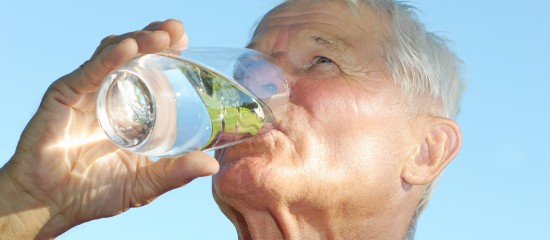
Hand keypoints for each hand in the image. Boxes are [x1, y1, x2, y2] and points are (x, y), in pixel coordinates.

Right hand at [0, 19, 218, 238]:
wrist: (51, 204)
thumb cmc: (95, 193)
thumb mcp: (145, 183)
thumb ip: (176, 173)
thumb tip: (212, 165)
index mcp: (130, 110)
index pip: (151, 73)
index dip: (168, 55)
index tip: (186, 43)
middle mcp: (110, 95)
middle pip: (134, 57)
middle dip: (157, 39)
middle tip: (177, 29)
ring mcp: (88, 93)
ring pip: (113, 56)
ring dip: (138, 41)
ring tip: (162, 35)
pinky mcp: (65, 96)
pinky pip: (89, 71)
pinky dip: (109, 58)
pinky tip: (128, 47)